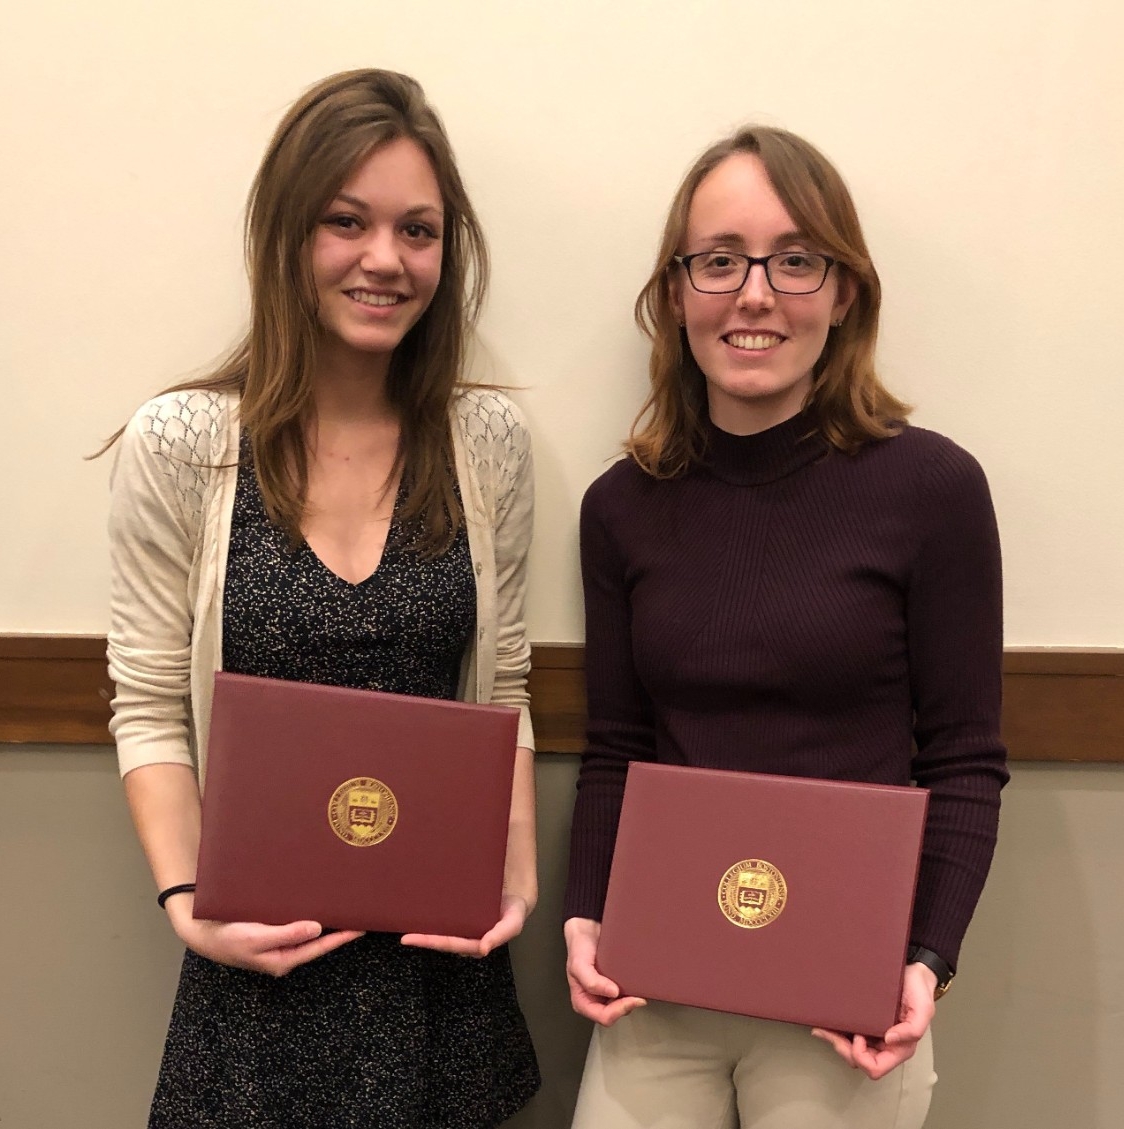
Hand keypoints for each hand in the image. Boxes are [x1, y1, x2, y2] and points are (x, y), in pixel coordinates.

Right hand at [166, 895, 362, 976]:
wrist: (201, 931)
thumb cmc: (226, 938)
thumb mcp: (255, 938)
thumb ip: (286, 935)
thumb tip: (316, 929)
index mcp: (282, 960)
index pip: (319, 948)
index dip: (341, 937)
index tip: (360, 927)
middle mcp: (284, 953)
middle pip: (317, 940)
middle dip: (338, 928)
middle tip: (359, 913)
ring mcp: (278, 942)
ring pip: (308, 930)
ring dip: (325, 919)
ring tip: (345, 907)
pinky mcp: (271, 931)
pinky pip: (295, 923)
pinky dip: (309, 913)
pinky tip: (318, 903)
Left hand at [400, 893, 529, 957]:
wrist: (516, 897)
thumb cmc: (514, 912)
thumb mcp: (513, 923)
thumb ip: (500, 936)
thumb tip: (484, 949)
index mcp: (476, 942)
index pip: (451, 944)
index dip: (434, 943)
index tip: (416, 940)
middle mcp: (466, 936)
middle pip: (441, 941)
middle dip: (424, 940)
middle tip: (405, 938)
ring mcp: (462, 927)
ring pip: (440, 932)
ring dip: (424, 931)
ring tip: (406, 927)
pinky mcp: (459, 916)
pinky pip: (443, 920)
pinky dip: (431, 919)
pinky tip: (419, 912)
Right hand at [564, 916, 646, 1025]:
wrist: (588, 928)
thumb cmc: (579, 947)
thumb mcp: (578, 965)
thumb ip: (591, 981)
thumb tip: (613, 993)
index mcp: (583, 1002)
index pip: (604, 1017)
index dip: (618, 1011)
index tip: (631, 998)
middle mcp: (596, 1000)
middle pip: (616, 1014)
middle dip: (627, 1006)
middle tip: (638, 994)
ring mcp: (607, 993)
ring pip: (624, 1005)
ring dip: (632, 998)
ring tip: (637, 986)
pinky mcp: (617, 984)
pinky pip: (628, 993)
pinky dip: (635, 989)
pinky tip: (637, 981)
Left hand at [811, 962, 937, 1079]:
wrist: (912, 971)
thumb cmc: (918, 990)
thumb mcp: (923, 1010)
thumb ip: (913, 1030)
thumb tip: (890, 1040)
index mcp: (899, 1048)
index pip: (876, 1068)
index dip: (862, 1057)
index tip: (858, 1036)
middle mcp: (885, 1045)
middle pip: (858, 1061)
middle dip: (842, 1049)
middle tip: (830, 1032)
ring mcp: (873, 1035)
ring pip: (850, 1050)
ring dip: (835, 1041)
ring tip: (823, 1028)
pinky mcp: (865, 1022)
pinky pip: (847, 1034)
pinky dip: (835, 1030)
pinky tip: (826, 1022)